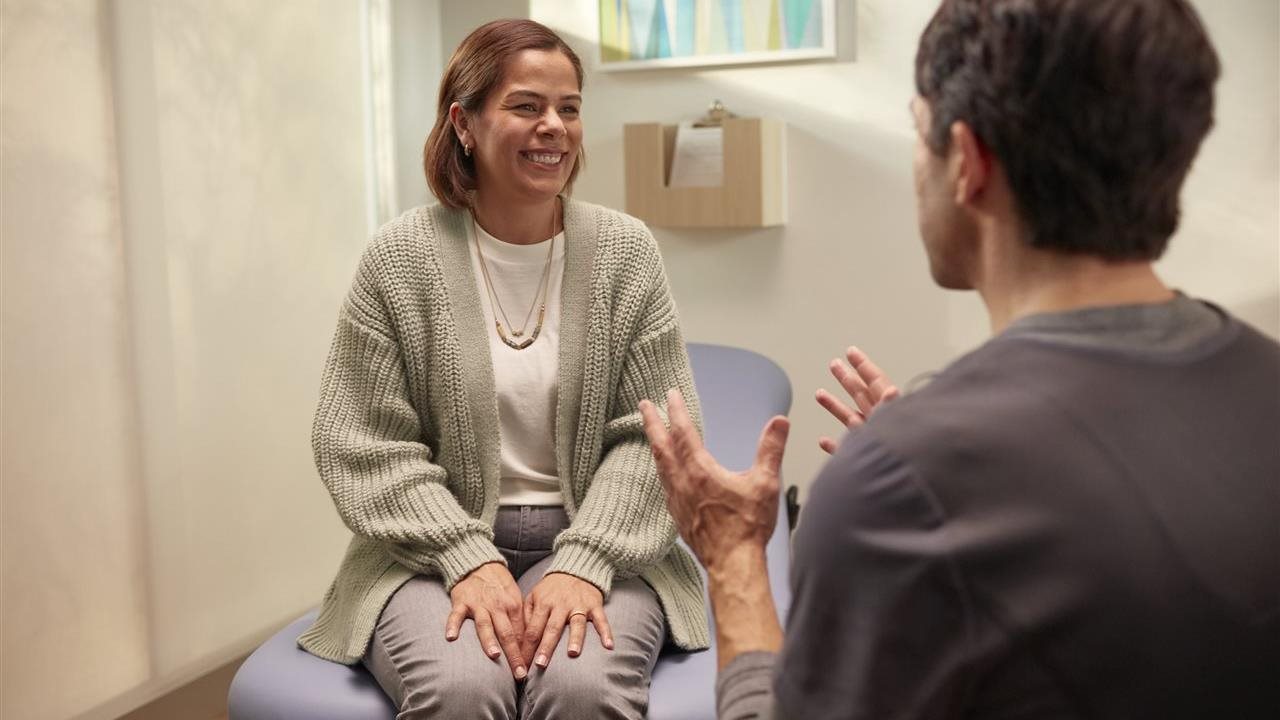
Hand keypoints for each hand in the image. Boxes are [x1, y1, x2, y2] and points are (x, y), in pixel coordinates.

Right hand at [446, 561, 527, 678]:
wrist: (478, 563)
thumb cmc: (499, 586)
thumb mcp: (514, 598)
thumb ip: (518, 621)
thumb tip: (525, 646)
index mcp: (513, 605)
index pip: (522, 634)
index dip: (526, 653)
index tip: (529, 671)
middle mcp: (497, 606)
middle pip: (507, 633)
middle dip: (514, 655)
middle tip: (519, 674)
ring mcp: (479, 604)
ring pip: (485, 624)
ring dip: (489, 640)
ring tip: (494, 655)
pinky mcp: (461, 601)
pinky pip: (456, 615)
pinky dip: (453, 625)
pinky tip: (451, 637)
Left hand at [521, 572, 612, 669]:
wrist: (576, 568)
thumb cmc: (551, 589)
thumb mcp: (534, 596)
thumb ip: (526, 616)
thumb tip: (520, 641)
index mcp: (543, 603)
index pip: (533, 630)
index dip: (527, 648)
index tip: (523, 666)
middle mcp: (560, 605)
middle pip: (552, 628)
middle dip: (546, 647)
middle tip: (540, 664)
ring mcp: (579, 605)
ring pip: (577, 623)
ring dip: (575, 638)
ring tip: (573, 653)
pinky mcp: (595, 605)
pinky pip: (601, 619)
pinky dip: (606, 632)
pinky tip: (608, 645)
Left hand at [639, 388, 789, 573]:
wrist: (734, 565)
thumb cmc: (748, 528)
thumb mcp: (765, 483)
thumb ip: (771, 449)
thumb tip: (779, 421)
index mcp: (701, 472)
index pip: (684, 433)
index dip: (677, 411)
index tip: (670, 394)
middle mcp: (683, 484)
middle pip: (662, 446)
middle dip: (652, 422)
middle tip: (643, 404)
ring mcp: (677, 501)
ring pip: (660, 465)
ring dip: (655, 445)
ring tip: (652, 433)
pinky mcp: (678, 516)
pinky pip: (664, 485)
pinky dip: (661, 470)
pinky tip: (665, 471)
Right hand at [815, 346, 899, 453]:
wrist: (898, 494)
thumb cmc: (901, 459)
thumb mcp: (897, 428)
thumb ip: (891, 409)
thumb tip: (893, 391)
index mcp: (889, 413)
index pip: (876, 382)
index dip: (864, 366)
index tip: (852, 351)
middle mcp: (879, 424)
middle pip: (861, 395)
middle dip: (847, 378)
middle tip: (835, 364)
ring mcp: (869, 443)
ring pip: (850, 419)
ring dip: (834, 406)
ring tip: (820, 393)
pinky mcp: (860, 463)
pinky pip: (844, 450)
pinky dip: (832, 444)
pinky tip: (823, 440)